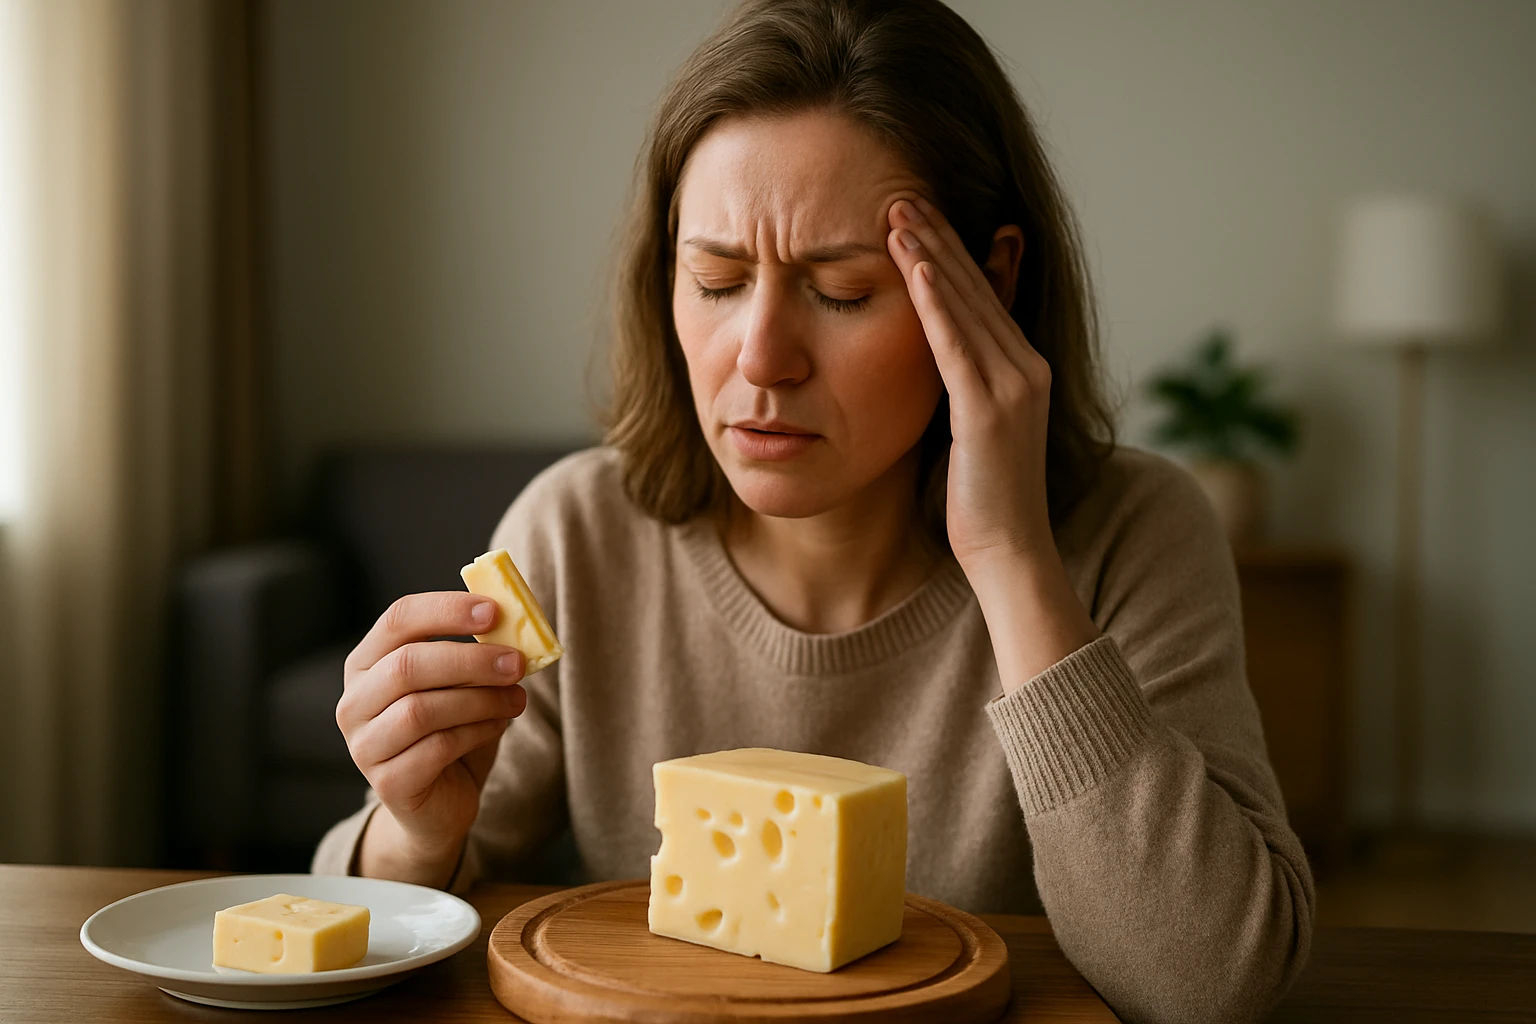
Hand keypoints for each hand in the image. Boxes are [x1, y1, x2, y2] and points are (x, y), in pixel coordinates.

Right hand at [336, 593, 526, 857]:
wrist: (440, 804)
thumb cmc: (450, 731)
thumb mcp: (462, 685)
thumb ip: (477, 654)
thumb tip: (516, 626)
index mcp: (368, 663)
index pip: (399, 619)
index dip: (446, 610)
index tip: (495, 611)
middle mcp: (355, 701)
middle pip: (407, 665)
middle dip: (470, 660)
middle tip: (516, 662)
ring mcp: (364, 745)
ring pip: (420, 709)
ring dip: (479, 700)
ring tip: (516, 699)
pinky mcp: (386, 782)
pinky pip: (435, 748)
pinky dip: (476, 732)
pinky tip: (499, 726)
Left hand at [886, 196, 1052, 570]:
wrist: (1009, 550)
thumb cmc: (980, 500)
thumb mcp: (969, 430)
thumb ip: (959, 388)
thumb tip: (931, 362)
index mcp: (1023, 370)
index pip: (984, 296)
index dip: (951, 253)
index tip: (917, 216)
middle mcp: (1027, 367)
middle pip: (978, 287)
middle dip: (938, 238)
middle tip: (902, 194)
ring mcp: (1015, 386)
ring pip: (967, 305)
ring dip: (930, 256)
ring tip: (897, 213)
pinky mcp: (991, 409)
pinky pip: (957, 344)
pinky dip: (934, 302)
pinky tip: (912, 269)